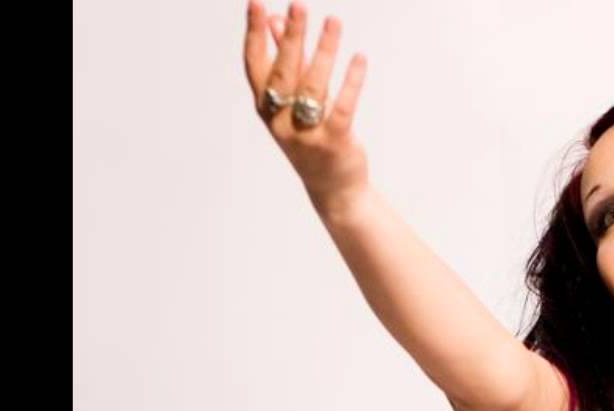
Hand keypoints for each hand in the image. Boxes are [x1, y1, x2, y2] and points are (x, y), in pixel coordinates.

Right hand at [243, 2, 370, 218]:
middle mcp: (280, 121)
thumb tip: (276, 21)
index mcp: (266, 108)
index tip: (257, 3)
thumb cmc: (312, 137)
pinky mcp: (334, 143)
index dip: (253, 34)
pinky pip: (343, 106)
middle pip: (284, 72)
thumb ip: (287, 61)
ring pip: (314, 86)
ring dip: (324, 50)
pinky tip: (359, 58)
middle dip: (291, 37)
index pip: (254, 65)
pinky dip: (351, 81)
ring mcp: (305, 134)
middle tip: (299, 5)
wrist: (334, 188)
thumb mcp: (295, 101)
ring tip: (334, 21)